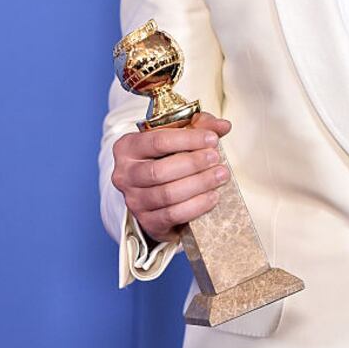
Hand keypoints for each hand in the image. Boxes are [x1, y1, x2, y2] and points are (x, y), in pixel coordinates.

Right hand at [111, 111, 231, 243]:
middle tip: (216, 159)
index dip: (188, 139)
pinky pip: (173, 215)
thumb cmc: (166, 157)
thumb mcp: (180, 135)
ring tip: (220, 175)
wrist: (155, 191)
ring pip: (167, 194)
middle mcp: (125, 175)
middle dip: (193, 164)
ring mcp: (134, 200)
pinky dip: (196, 206)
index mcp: (127, 147)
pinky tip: (213, 196)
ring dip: (199, 184)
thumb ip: (200, 126)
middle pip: (160, 171)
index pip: (157, 141)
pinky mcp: (147, 221)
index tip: (212, 139)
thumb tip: (223, 126)